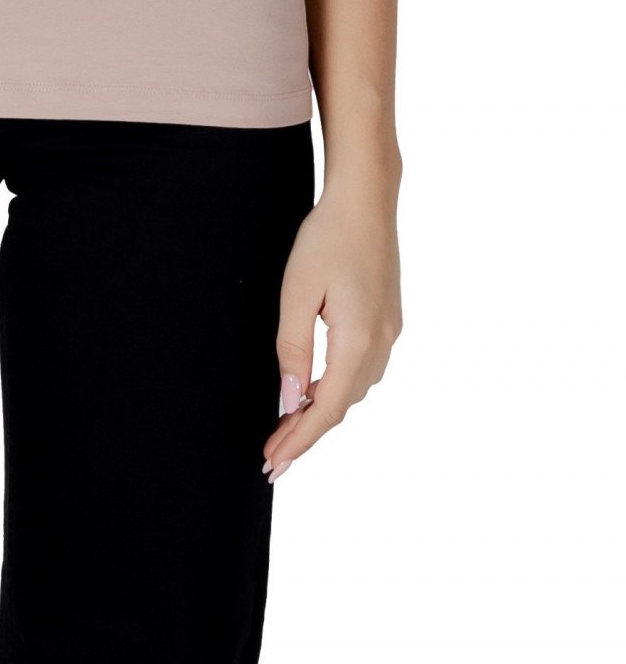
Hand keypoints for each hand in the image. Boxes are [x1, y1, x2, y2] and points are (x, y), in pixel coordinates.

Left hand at [262, 172, 402, 481]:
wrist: (365, 200)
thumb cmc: (327, 237)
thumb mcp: (296, 291)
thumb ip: (292, 349)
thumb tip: (290, 400)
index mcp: (358, 341)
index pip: (326, 409)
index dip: (299, 440)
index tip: (273, 463)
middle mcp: (382, 344)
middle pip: (343, 405)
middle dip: (306, 432)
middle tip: (273, 454)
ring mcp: (390, 332)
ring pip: (354, 389)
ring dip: (323, 410)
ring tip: (287, 425)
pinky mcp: (389, 320)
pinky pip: (362, 368)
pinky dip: (337, 386)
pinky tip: (314, 385)